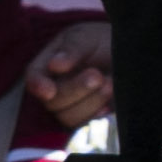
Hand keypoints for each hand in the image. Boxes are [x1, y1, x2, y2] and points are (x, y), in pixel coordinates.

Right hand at [23, 19, 116, 135]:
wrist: (127, 53)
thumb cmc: (102, 41)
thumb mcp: (87, 36)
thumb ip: (73, 47)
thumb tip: (55, 65)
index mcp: (47, 65)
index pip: (34, 78)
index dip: (38, 86)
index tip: (49, 91)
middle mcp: (54, 88)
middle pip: (52, 101)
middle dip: (75, 90)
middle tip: (97, 76)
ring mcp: (70, 105)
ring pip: (68, 117)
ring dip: (91, 102)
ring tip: (110, 83)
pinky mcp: (86, 116)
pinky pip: (85, 125)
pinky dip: (97, 114)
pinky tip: (109, 103)